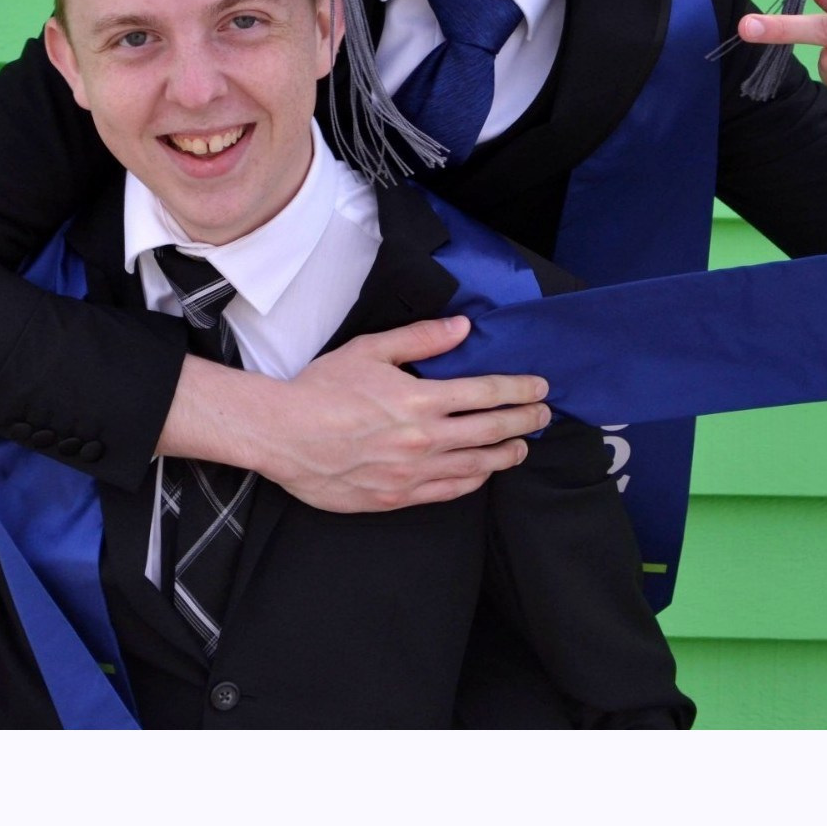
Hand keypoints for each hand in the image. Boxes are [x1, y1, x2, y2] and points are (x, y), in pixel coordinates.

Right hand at [162, 317, 550, 512]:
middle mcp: (423, 439)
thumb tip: (462, 328)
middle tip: (544, 415)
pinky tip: (483, 473)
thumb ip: (421, 339)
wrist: (282, 435)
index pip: (486, 393)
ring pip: (477, 466)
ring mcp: (412, 473)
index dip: (519, 390)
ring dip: (506, 455)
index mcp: (419, 399)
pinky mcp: (397, 497)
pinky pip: (449, 491)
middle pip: (491, 431)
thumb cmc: (321, 389)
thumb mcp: (370, 350)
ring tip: (521, 447)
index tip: (539, 387)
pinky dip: (473, 480)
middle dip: (525, 421)